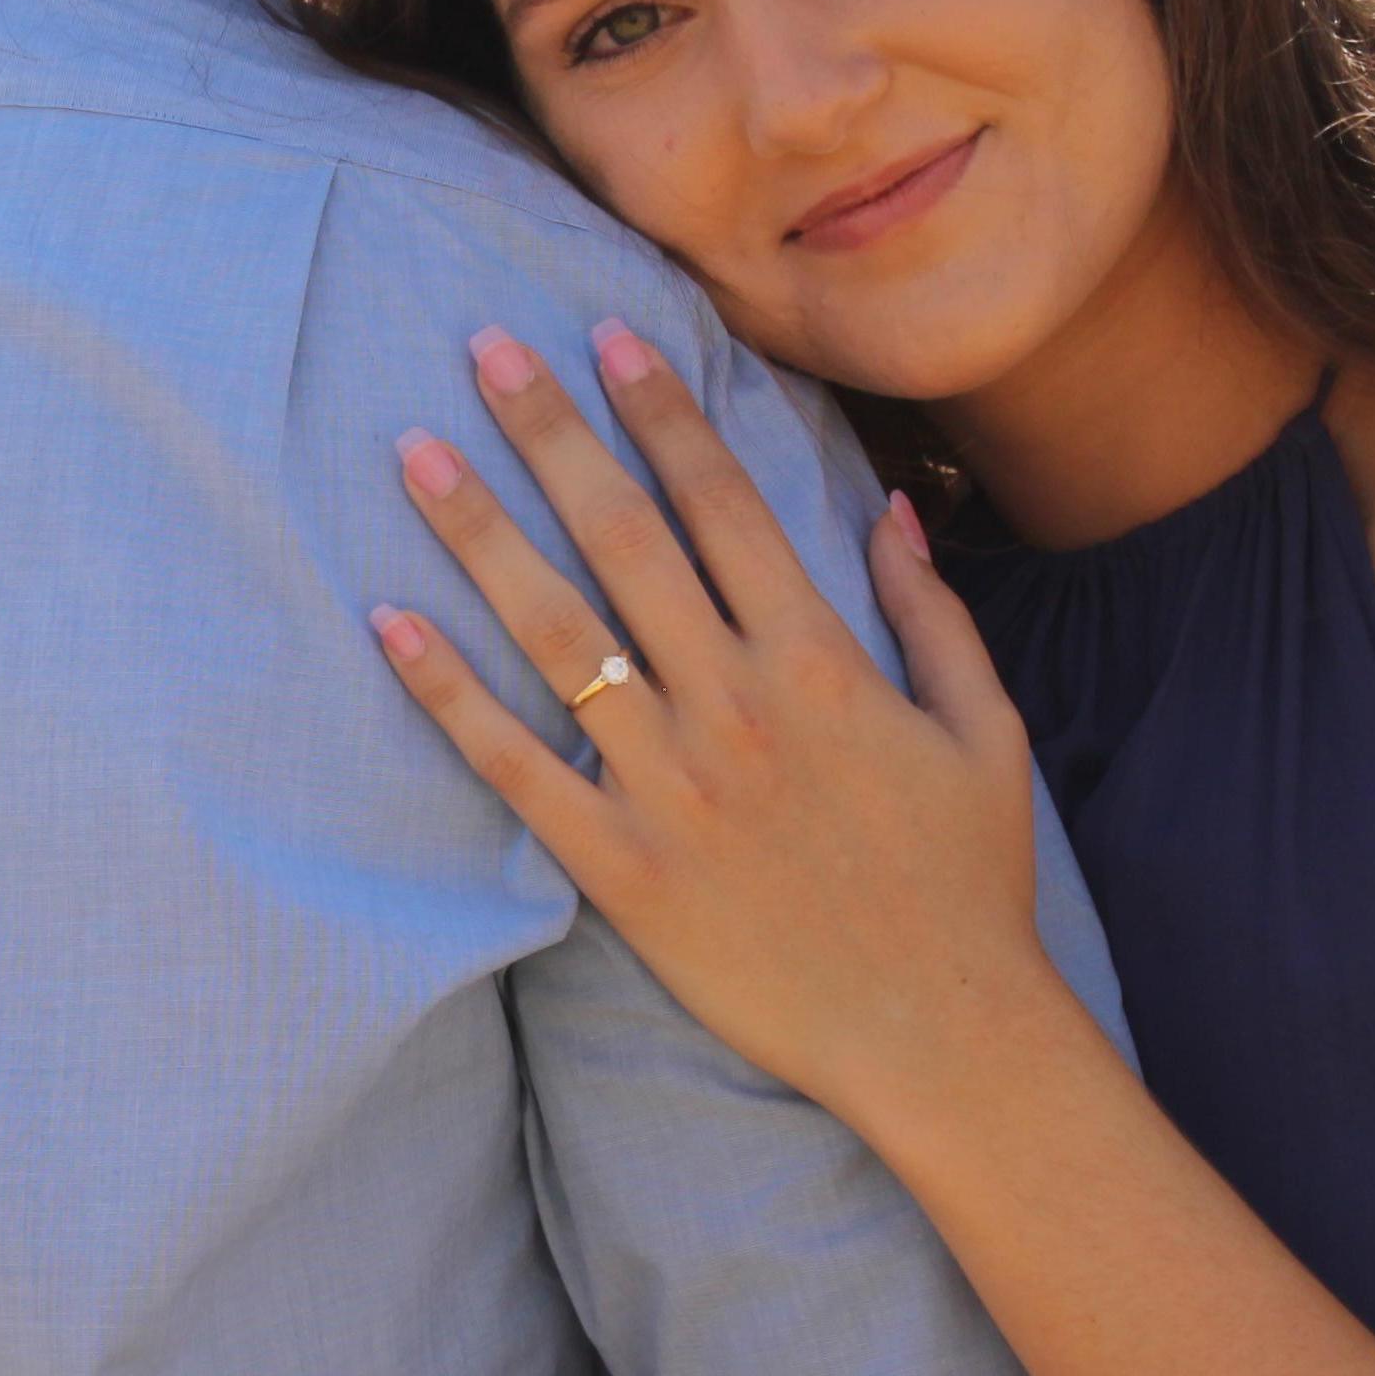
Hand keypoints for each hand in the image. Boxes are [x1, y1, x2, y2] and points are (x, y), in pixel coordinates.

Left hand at [368, 320, 1074, 1130]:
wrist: (943, 1037)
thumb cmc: (971, 883)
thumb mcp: (985, 731)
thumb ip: (933, 610)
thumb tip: (888, 506)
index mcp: (822, 662)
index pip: (724, 503)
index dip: (661, 411)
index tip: (605, 338)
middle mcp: (737, 707)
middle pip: (624, 540)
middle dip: (550, 435)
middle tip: (484, 349)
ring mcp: (672, 788)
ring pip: (555, 635)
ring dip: (478, 536)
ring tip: (414, 456)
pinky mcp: (623, 871)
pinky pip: (518, 770)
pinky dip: (448, 697)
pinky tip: (389, 626)